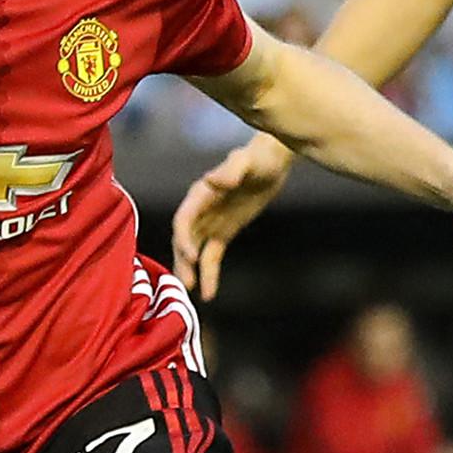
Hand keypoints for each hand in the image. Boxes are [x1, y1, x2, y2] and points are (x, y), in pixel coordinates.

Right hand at [170, 135, 293, 298]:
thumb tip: (213, 180)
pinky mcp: (223, 233)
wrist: (270, 162)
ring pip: (193, 251)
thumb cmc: (257, 158)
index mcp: (199, 195)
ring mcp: (210, 223)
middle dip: (183, 260)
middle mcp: (199, 211)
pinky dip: (209, 274)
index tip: (190, 256)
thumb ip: (231, 169)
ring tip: (190, 291)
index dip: (184, 238)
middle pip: (183, 239)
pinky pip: (212, 256)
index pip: (184, 220)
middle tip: (186, 282)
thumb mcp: (246, 161)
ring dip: (189, 271)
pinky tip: (209, 294)